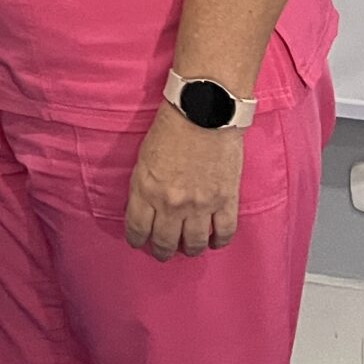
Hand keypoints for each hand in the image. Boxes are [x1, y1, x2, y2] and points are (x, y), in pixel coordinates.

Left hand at [125, 103, 242, 259]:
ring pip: (195, 243)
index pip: (137, 228)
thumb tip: (145, 207)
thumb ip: (144, 185)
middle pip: (165, 242)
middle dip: (162, 251)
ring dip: (190, 250)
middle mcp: (171, 203)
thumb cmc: (170, 127)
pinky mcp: (226, 200)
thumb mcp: (144, 157)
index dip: (137, 239)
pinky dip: (219, 242)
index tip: (139, 242)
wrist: (204, 111)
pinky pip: (224, 233)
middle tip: (163, 252)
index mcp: (146, 189)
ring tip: (189, 249)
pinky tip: (215, 242)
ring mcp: (201, 204)